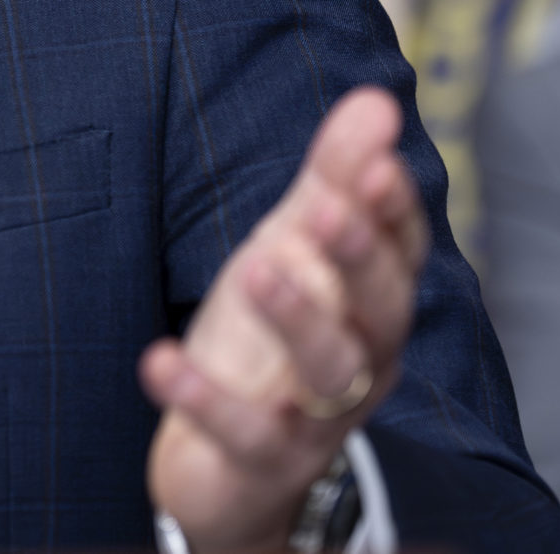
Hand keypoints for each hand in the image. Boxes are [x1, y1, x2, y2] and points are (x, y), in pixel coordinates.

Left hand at [138, 87, 426, 552]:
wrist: (229, 459)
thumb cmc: (272, 339)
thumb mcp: (292, 247)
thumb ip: (332, 179)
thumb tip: (376, 99)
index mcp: (372, 303)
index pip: (400, 252)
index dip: (393, 210)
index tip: (379, 162)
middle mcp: (362, 360)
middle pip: (381, 310)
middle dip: (359, 259)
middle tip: (329, 209)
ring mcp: (317, 415)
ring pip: (330, 370)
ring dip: (297, 317)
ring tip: (256, 267)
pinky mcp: (265, 460)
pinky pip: (245, 433)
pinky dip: (203, 398)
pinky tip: (159, 359)